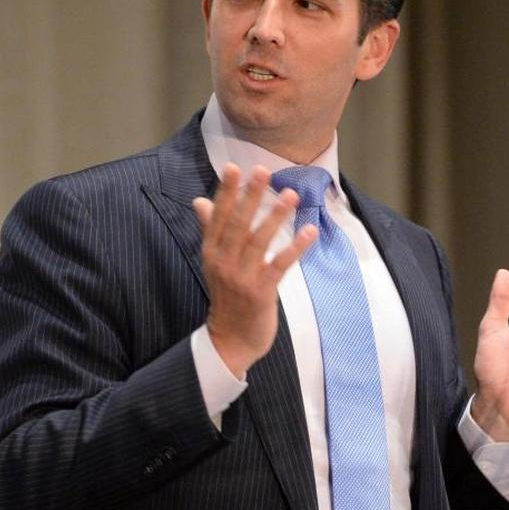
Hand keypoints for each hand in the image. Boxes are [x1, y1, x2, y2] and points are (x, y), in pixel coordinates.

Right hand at [193, 163, 315, 376]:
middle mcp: (224, 262)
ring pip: (259, 241)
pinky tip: (309, 231)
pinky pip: (280, 265)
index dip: (226, 192)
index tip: (233, 168)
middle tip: (263, 170)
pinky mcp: (261, 292)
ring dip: (275, 216)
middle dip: (251, 196)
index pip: (218, 217)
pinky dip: (295, 247)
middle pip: (238, 224)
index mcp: (212, 252)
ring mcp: (242, 277)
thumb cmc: (226, 296)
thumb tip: (199, 200)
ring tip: (290, 194)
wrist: (230, 340)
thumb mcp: (214, 262)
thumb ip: (210, 229)